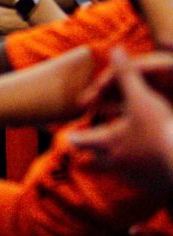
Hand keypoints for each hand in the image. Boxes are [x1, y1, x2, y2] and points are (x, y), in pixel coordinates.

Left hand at [68, 49, 172, 187]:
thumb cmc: (160, 131)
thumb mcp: (142, 100)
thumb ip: (126, 76)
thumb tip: (116, 50)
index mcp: (103, 143)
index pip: (76, 140)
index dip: (76, 133)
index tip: (75, 129)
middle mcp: (112, 163)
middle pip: (93, 155)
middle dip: (95, 144)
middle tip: (97, 135)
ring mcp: (130, 178)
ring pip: (114, 166)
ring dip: (116, 155)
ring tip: (123, 144)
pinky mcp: (148, 186)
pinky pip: (135, 175)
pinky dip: (136, 165)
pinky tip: (147, 157)